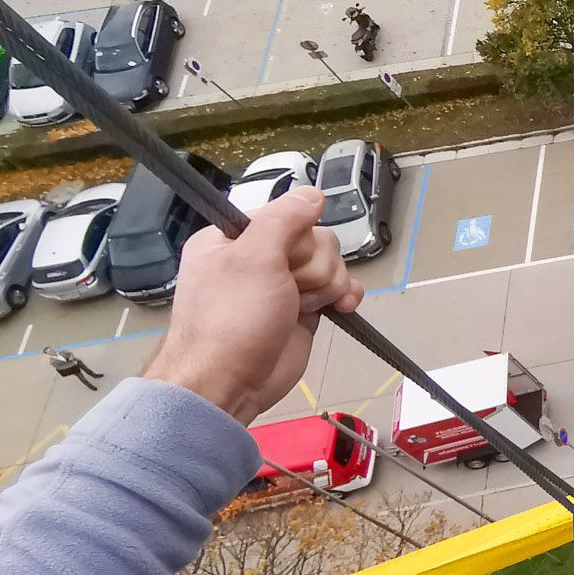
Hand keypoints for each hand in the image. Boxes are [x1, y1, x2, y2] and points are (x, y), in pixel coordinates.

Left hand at [143, 186, 359, 423]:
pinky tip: (342, 306)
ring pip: (330, 264)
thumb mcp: (253, 258)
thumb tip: (314, 192)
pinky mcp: (303, 309)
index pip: (287, 215)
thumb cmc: (232, 319)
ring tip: (304, 306)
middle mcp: (260, 258)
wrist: (229, 382)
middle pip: (316, 239)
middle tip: (290, 288)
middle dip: (313, 265)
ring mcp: (283, 285)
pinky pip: (338, 288)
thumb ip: (285, 218)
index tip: (283, 258)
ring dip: (327, 284)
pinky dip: (344, 295)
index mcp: (236, 238)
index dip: (296, 236)